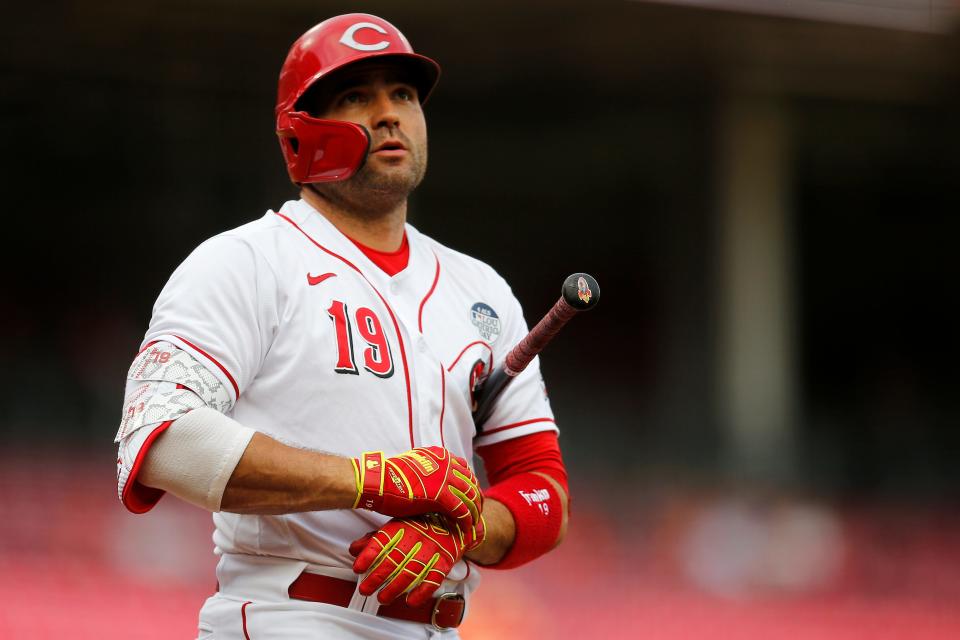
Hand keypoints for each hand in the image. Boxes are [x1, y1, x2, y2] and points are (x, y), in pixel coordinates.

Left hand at [349, 514, 474, 605]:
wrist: (454, 522)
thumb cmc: (420, 525)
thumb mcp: (396, 525)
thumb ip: (374, 538)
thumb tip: (354, 549)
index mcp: (402, 527)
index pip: (382, 541)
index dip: (368, 555)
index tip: (358, 568)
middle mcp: (416, 538)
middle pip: (394, 560)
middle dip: (377, 578)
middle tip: (365, 590)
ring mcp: (431, 551)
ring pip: (411, 572)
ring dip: (395, 589)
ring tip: (382, 598)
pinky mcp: (444, 562)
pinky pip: (433, 579)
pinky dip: (422, 592)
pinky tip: (410, 601)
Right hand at [352, 447, 483, 545]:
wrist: (376, 482)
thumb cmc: (389, 478)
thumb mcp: (414, 468)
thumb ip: (428, 472)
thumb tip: (432, 484)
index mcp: (440, 455)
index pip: (465, 470)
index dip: (470, 485)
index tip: (471, 498)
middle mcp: (446, 463)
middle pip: (472, 482)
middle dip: (477, 499)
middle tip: (477, 513)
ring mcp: (445, 478)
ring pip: (470, 496)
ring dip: (474, 511)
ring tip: (474, 523)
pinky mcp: (440, 495)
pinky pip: (462, 510)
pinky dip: (467, 520)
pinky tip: (466, 528)